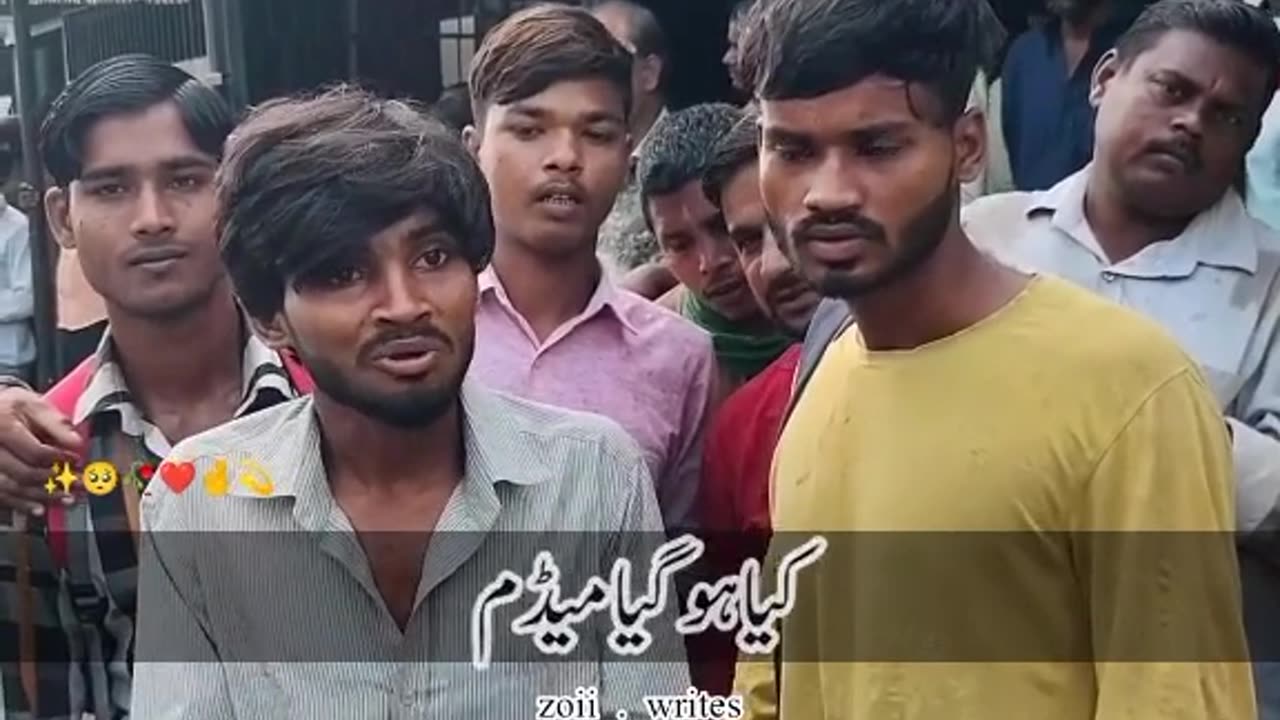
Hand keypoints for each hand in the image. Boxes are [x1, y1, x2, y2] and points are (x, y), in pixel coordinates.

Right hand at [0, 387, 85, 515]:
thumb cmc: (10, 407)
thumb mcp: (34, 405)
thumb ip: (56, 423)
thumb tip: (76, 442)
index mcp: (4, 427)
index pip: (35, 451)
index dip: (59, 459)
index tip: (76, 461)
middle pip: (23, 473)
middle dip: (54, 482)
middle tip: (77, 484)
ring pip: (11, 487)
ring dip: (41, 496)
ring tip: (65, 498)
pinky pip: (2, 494)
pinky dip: (21, 504)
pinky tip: (39, 508)